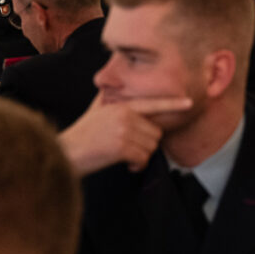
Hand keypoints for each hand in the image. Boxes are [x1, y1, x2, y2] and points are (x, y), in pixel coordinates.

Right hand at [59, 93, 192, 175]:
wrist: (65, 153)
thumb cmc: (81, 135)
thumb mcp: (95, 111)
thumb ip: (107, 100)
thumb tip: (108, 87)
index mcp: (121, 106)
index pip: (153, 104)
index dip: (173, 104)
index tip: (189, 102)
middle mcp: (125, 115)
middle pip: (156, 133)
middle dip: (146, 144)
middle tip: (130, 149)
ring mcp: (124, 131)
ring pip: (151, 147)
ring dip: (141, 156)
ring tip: (124, 156)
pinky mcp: (122, 147)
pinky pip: (143, 159)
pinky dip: (137, 166)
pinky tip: (126, 165)